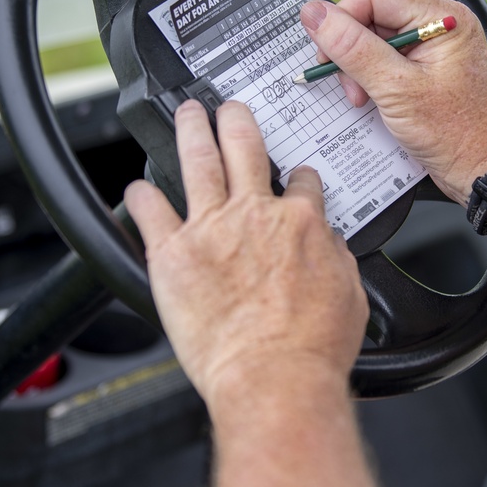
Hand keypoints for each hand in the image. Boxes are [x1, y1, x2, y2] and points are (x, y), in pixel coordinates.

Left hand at [124, 100, 368, 404]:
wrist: (274, 377)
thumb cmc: (311, 346)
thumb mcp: (348, 293)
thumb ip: (335, 257)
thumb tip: (327, 242)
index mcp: (300, 222)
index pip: (302, 181)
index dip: (299, 175)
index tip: (295, 177)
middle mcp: (255, 214)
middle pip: (245, 148)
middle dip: (237, 120)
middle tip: (230, 109)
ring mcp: (211, 228)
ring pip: (198, 161)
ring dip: (191, 131)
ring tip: (187, 115)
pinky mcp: (173, 253)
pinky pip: (150, 212)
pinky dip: (141, 196)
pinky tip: (137, 188)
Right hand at [300, 0, 486, 205]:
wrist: (483, 168)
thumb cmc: (456, 134)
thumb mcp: (395, 89)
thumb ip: (352, 48)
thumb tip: (316, 15)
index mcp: (441, 17)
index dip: (343, 21)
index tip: (326, 53)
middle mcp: (439, 24)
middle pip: (372, 16)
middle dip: (351, 51)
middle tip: (350, 86)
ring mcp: (433, 46)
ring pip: (374, 39)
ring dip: (358, 68)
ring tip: (362, 99)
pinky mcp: (426, 66)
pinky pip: (386, 59)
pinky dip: (371, 78)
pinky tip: (373, 100)